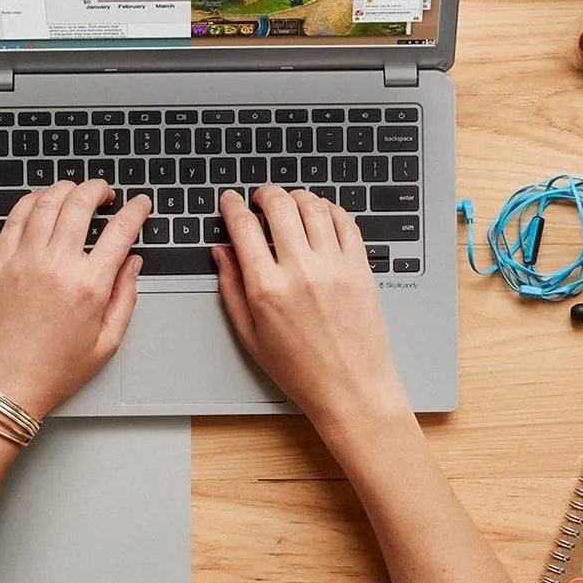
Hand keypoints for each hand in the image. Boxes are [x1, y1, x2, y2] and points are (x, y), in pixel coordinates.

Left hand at [0, 180, 150, 418]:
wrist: (2, 385)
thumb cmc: (51, 371)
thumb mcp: (106, 343)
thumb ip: (125, 298)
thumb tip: (133, 265)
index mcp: (89, 286)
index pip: (120, 231)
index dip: (135, 211)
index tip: (139, 205)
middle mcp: (56, 265)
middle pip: (81, 203)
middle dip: (99, 190)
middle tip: (106, 192)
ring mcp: (24, 260)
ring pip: (47, 202)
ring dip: (66, 189)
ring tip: (76, 191)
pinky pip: (16, 217)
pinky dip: (31, 201)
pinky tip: (40, 201)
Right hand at [212, 186, 408, 438]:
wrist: (351, 388)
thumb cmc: (301, 370)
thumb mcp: (251, 335)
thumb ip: (231, 288)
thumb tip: (221, 252)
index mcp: (267, 289)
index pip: (244, 228)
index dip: (232, 207)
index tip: (230, 201)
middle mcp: (301, 271)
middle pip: (279, 206)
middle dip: (265, 194)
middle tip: (260, 198)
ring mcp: (335, 267)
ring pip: (314, 206)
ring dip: (297, 197)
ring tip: (290, 203)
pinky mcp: (360, 268)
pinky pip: (346, 222)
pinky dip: (330, 210)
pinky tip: (321, 215)